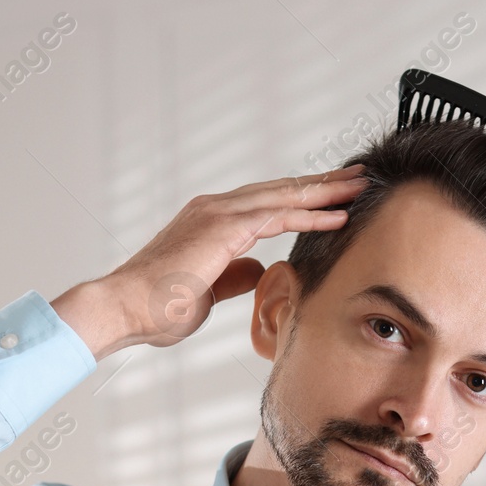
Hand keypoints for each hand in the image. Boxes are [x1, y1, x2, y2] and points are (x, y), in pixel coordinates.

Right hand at [52, 164, 369, 359]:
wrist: (125, 309)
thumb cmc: (157, 307)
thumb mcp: (207, 291)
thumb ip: (233, 275)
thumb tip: (257, 268)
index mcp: (211, 221)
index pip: (267, 204)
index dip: (302, 199)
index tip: (334, 197)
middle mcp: (216, 209)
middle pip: (280, 191)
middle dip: (322, 184)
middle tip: (359, 176)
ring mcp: (219, 214)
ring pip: (284, 196)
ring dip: (325, 191)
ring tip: (360, 186)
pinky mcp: (223, 228)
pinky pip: (277, 216)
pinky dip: (310, 214)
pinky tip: (337, 215)